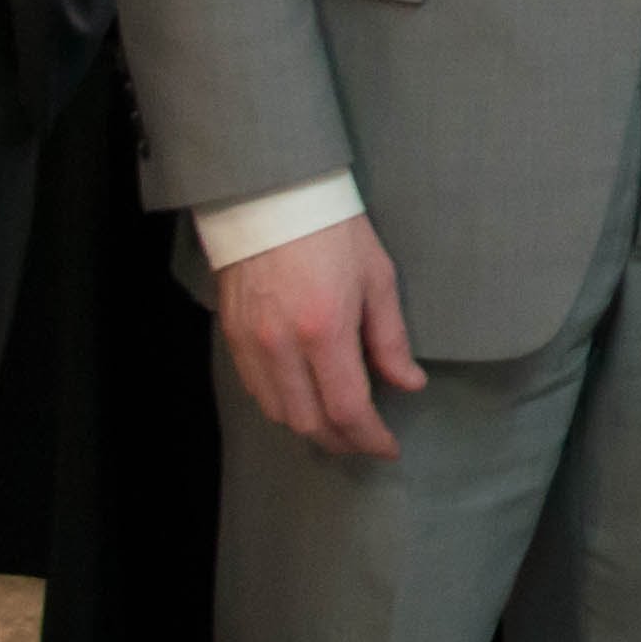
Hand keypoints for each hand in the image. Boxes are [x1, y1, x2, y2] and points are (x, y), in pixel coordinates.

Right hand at [214, 213, 424, 459]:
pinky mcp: (232, 336)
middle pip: (310, 422)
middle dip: (343, 442)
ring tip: (340, 427)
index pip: (347, 409)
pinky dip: (284, 407)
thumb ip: (391, 339)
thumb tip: (408, 384)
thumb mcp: (377, 278)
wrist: (272, 194)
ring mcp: (251, 343)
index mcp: (324, 329)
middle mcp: (281, 345)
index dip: (370, 437)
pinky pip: (256, 391)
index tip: (389, 446)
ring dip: (312, 429)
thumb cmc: (333, 229)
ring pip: (280, 413)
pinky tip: (305, 401)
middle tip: (368, 441)